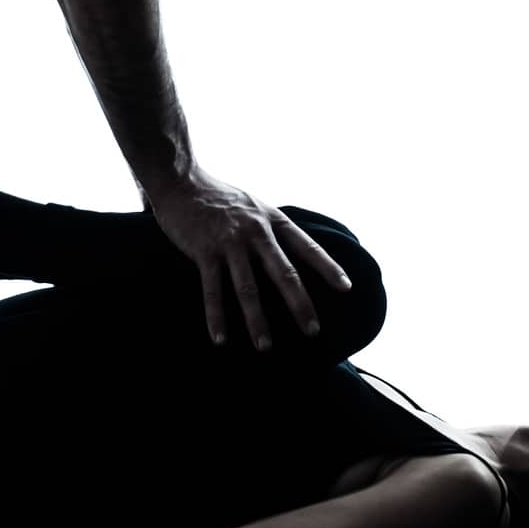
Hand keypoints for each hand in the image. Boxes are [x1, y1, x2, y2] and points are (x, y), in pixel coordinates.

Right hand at [147, 168, 351, 346]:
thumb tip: (292, 254)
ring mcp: (229, 241)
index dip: (327, 267)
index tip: (347, 288)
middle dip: (299, 304)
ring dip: (257, 320)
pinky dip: (216, 316)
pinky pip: (212, 289)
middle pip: (282, 272)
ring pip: (248, 287)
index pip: (306, 245)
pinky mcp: (204, 250)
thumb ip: (271, 229)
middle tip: (313, 331)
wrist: (181, 181)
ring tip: (265, 347)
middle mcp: (255, 230)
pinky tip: (220, 339)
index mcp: (271, 219)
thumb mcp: (254, 205)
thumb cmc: (219, 197)